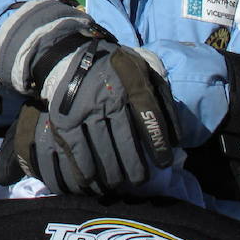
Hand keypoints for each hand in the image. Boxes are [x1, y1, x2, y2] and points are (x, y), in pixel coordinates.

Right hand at [0, 33, 177, 194]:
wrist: (68, 56)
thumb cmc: (114, 69)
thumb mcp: (143, 69)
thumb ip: (162, 98)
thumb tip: (175, 138)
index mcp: (130, 80)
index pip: (148, 115)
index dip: (157, 142)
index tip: (163, 162)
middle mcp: (107, 95)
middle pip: (125, 139)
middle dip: (135, 166)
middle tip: (140, 180)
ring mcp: (84, 108)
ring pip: (102, 148)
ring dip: (112, 172)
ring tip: (119, 183)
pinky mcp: (64, 119)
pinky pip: (77, 150)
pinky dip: (86, 169)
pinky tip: (92, 180)